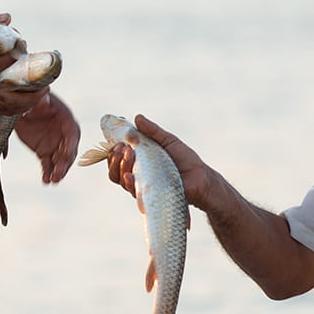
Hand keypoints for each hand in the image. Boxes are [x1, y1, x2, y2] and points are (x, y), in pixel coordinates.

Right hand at [0, 14, 46, 114]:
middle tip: (46, 85)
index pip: (3, 64)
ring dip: (27, 104)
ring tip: (41, 95)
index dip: (17, 57)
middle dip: (32, 93)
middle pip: (11, 97)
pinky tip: (27, 104)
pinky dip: (16, 110)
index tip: (27, 49)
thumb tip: (9, 17)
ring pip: (8, 108)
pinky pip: (0, 111)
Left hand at [14, 91, 79, 183]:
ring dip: (58, 171)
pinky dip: (47, 173)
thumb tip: (44, 101)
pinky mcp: (44, 152)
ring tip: (52, 180)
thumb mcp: (35, 100)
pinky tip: (45, 181)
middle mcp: (63, 134)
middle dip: (64, 163)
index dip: (70, 144)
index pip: (72, 133)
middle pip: (68, 151)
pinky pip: (48, 165)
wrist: (19, 109)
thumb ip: (41, 101)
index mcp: (66, 119)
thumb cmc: (31, 101)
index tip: (66, 154)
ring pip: (60, 161)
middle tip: (58, 174)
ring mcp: (54, 144)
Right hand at [100, 115, 218, 209]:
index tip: (117, 139)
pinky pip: (131, 190)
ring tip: (129, 153)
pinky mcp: (147, 196)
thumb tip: (137, 117)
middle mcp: (137, 175)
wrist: (201, 178)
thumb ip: (153, 131)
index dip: (113, 149)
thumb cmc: (186, 160)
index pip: (117, 157)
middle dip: (113, 157)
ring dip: (119, 165)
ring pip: (119, 178)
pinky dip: (127, 181)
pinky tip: (129, 174)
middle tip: (123, 147)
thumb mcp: (168, 141)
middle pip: (113, 169)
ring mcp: (141, 186)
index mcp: (139, 161)